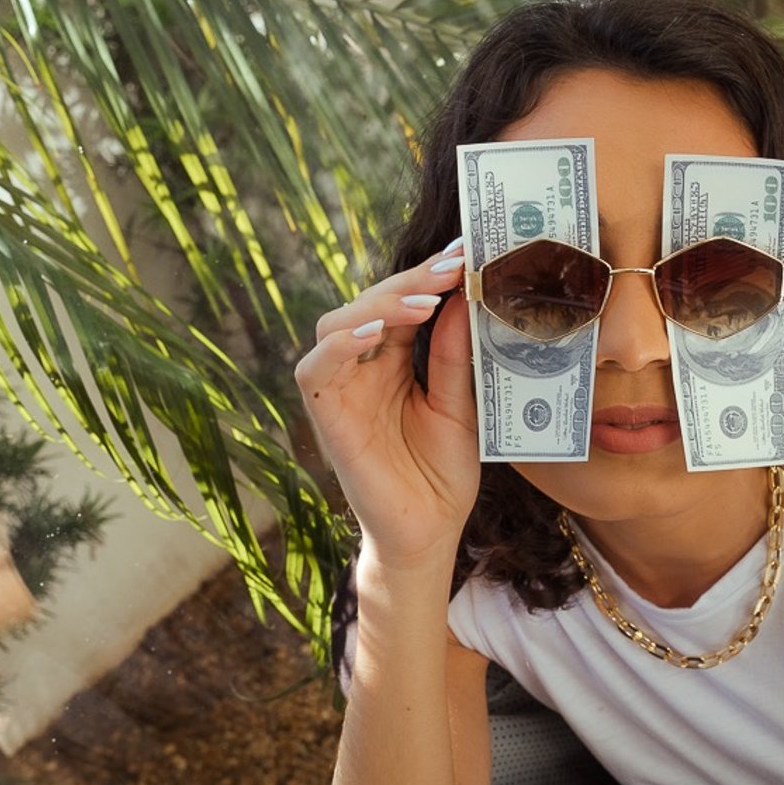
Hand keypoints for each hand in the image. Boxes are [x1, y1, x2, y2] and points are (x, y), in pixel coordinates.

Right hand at [293, 241, 477, 572]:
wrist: (429, 531)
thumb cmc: (443, 473)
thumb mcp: (461, 406)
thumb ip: (455, 356)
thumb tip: (462, 297)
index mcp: (397, 359)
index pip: (406, 301)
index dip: (431, 275)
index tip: (467, 252)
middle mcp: (364, 365)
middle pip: (372, 302)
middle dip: (411, 279)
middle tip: (453, 266)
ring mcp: (342, 388)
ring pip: (338, 322)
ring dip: (380, 304)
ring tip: (425, 302)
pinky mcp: (326, 414)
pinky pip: (316, 368)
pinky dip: (340, 344)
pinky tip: (375, 332)